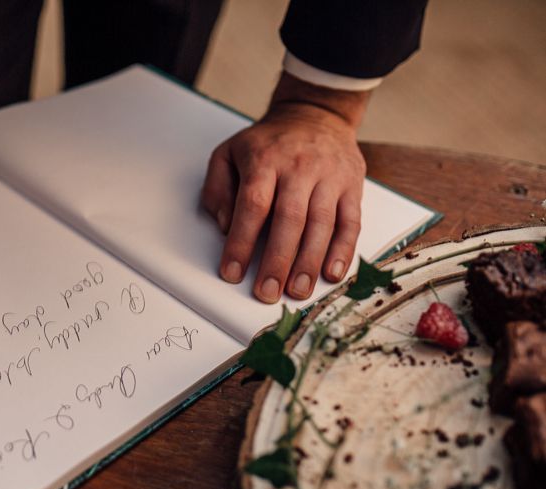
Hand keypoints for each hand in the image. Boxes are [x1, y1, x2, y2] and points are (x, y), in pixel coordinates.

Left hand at [202, 73, 369, 302]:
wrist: (314, 115)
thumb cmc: (267, 144)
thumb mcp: (228, 154)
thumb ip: (218, 190)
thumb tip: (226, 227)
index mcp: (264, 160)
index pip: (253, 205)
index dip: (242, 242)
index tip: (232, 272)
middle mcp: (299, 167)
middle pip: (289, 219)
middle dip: (277, 260)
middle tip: (267, 292)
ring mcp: (329, 176)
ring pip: (322, 224)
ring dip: (309, 262)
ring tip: (297, 291)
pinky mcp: (352, 185)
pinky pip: (351, 221)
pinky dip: (343, 250)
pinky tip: (331, 273)